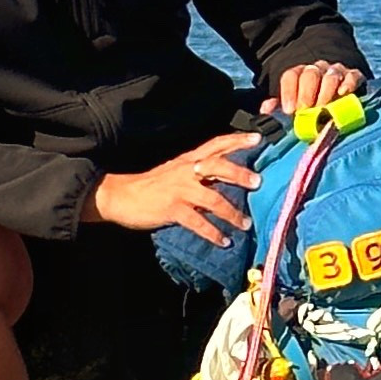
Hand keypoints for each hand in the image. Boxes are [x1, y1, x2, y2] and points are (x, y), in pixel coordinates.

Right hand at [81, 130, 262, 243]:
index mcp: (189, 160)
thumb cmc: (153, 185)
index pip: (216, 144)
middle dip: (238, 173)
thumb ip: (202, 172)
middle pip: (217, 166)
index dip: (236, 140)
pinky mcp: (172, 209)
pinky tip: (224, 241)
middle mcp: (186, 171)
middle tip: (258, 181)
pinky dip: (213, 233)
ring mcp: (179, 190)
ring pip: (212, 198)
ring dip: (231, 212)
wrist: (122, 196)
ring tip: (246, 223)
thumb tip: (231, 178)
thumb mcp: (177, 171)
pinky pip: (198, 222)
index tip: (258, 138)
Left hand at [261, 61, 365, 114]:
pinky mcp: (354, 77)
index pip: (291, 76)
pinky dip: (348, 83)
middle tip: (306, 109)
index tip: (289, 110)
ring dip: (326, 92)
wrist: (341, 100)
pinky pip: (352, 75)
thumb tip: (266, 110)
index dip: (288, 92)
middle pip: (310, 74)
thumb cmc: (312, 107)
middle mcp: (317, 70)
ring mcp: (336, 72)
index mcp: (300, 75)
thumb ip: (278, 108)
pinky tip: (343, 93)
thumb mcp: (293, 107)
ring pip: (330, 75)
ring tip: (323, 108)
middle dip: (307, 92)